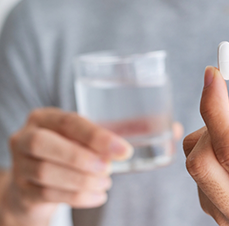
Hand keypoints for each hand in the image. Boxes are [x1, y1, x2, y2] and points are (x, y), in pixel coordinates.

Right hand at [1, 108, 132, 225]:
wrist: (37, 184)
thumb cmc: (64, 154)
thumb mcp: (78, 140)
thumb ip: (96, 141)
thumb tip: (121, 150)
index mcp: (43, 118)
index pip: (69, 122)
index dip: (97, 136)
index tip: (123, 150)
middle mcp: (24, 138)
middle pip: (43, 143)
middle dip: (80, 157)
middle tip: (108, 168)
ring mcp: (19, 165)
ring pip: (45, 171)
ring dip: (82, 179)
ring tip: (105, 183)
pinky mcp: (22, 191)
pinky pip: (48, 194)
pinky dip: (78, 196)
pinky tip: (98, 196)